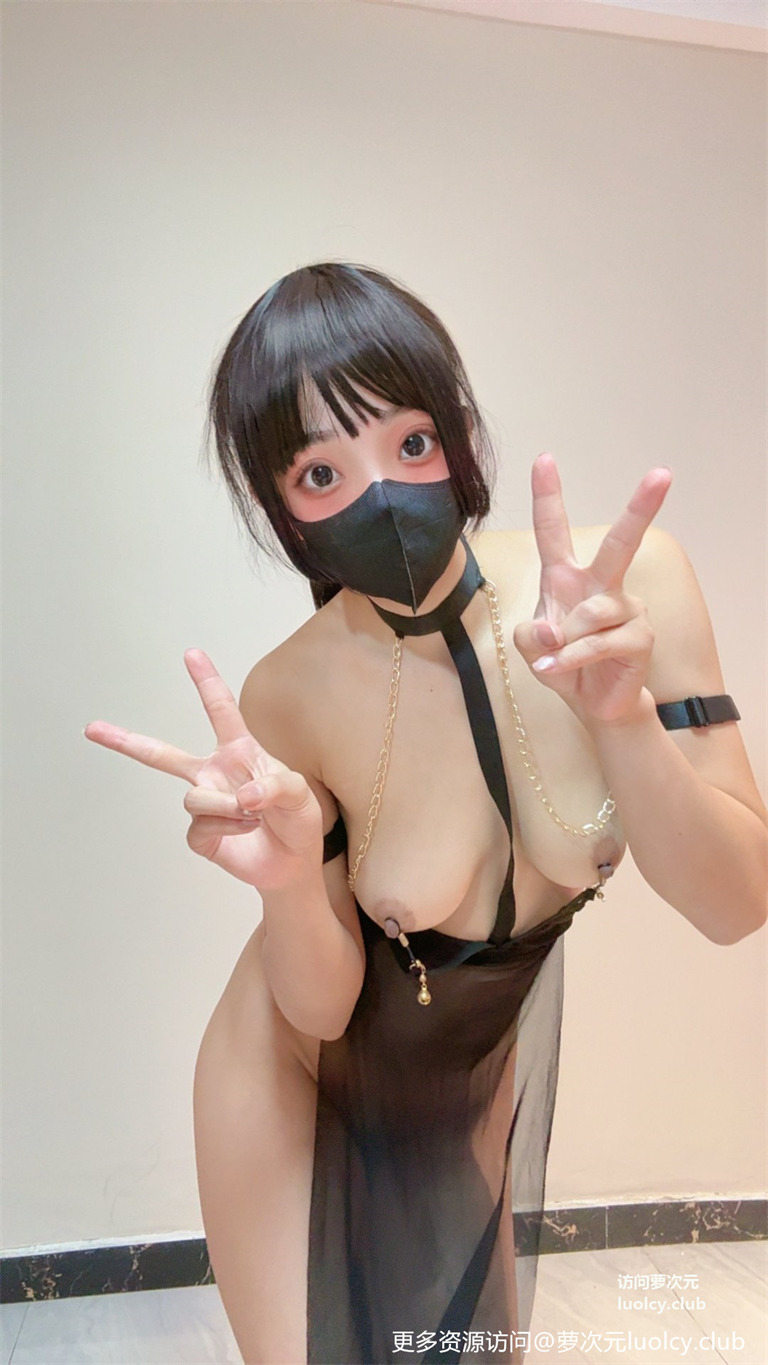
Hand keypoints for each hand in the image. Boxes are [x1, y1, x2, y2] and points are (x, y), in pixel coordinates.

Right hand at [84, 649, 322, 889]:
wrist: (293, 865)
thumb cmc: (297, 821)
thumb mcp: (301, 796)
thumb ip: (277, 786)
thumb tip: (242, 795)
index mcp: (239, 752)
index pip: (220, 711)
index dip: (206, 681)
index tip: (191, 654)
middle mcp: (214, 774)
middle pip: (163, 755)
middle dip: (127, 741)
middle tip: (93, 728)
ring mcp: (205, 804)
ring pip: (194, 798)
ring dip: (227, 808)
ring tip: (254, 816)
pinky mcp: (201, 835)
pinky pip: (199, 827)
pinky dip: (228, 829)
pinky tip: (245, 831)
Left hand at [513, 454, 671, 727]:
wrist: (593, 704)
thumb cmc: (563, 664)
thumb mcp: (531, 649)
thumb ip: (529, 636)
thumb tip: (552, 630)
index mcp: (566, 577)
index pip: (554, 531)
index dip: (548, 496)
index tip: (544, 459)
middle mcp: (600, 585)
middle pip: (619, 542)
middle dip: (641, 508)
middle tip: (662, 473)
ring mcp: (625, 609)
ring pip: (591, 613)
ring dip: (565, 642)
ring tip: (560, 659)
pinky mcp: (640, 637)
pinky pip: (598, 642)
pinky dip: (573, 659)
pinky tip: (560, 671)